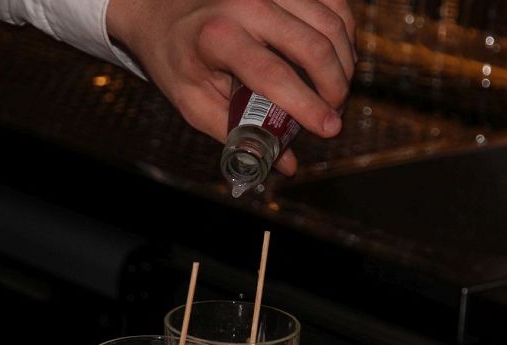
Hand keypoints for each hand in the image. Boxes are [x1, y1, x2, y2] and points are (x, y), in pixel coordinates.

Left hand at [106, 0, 355, 174]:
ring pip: (331, 21)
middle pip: (313, 45)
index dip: (308, 106)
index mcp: (217, 38)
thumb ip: (239, 134)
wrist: (161, 10)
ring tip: (337, 90)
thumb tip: (287, 165)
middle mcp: (246, 4)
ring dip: (345, 61)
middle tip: (334, 114)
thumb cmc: (177, 59)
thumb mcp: (194, 103)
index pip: (274, 75)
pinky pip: (333, 2)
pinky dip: (345, 31)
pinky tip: (339, 56)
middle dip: (335, 86)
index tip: (331, 129)